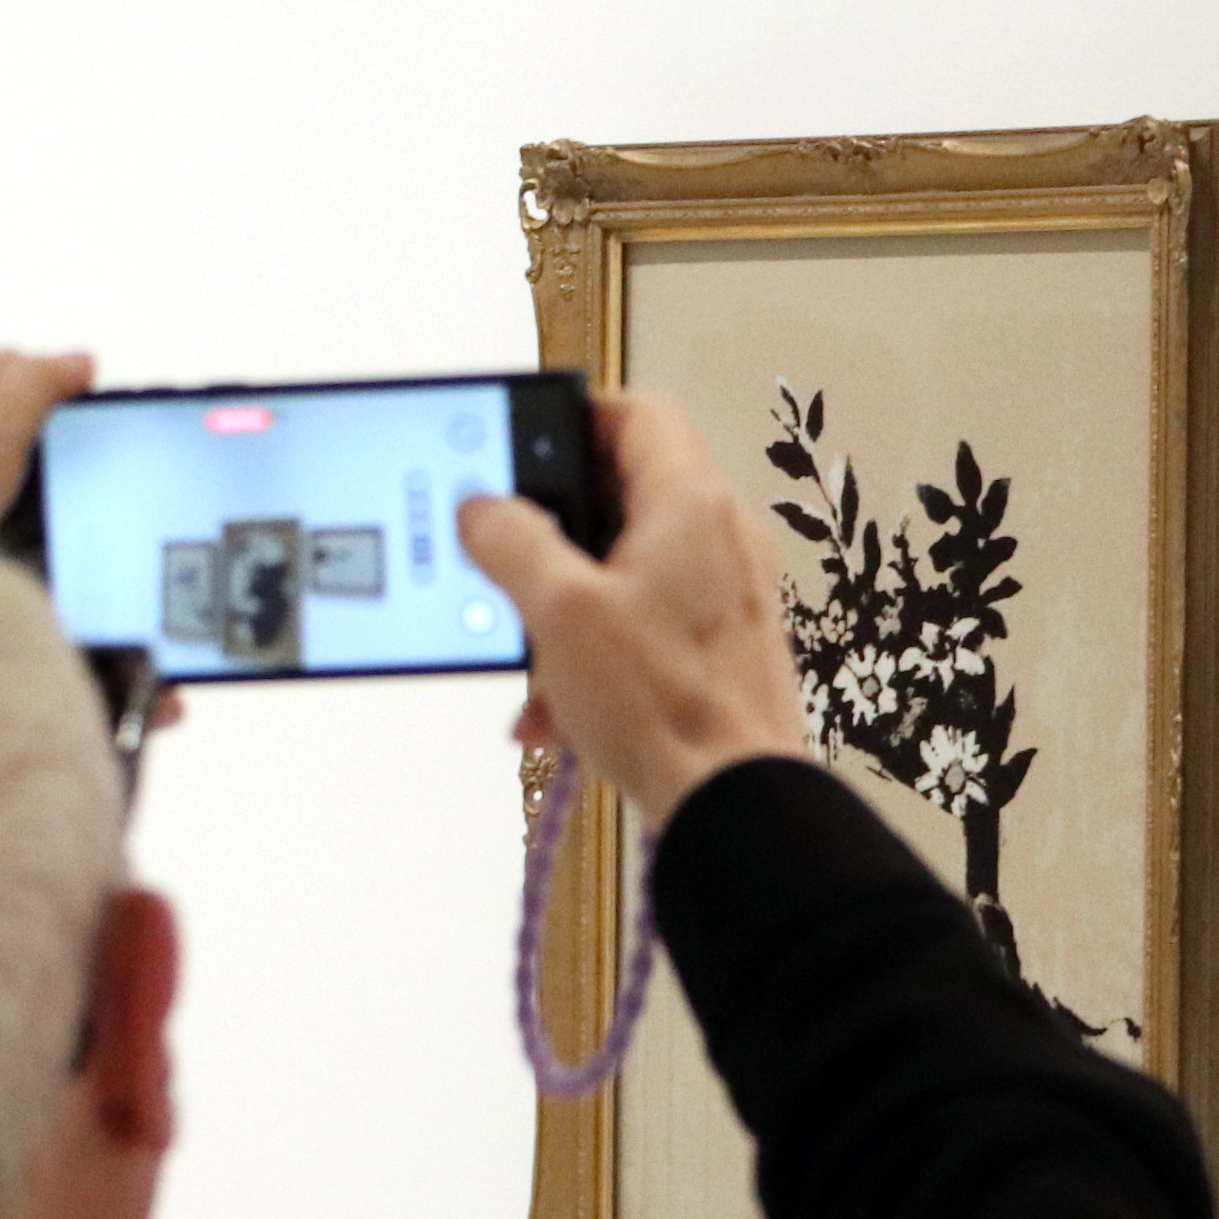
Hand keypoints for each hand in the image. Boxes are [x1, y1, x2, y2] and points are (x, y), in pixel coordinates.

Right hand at [459, 390, 807, 825]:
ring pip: (628, 571)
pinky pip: (646, 628)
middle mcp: (722, 541)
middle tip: (507, 555)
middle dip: (555, 534)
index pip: (637, 414)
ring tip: (526, 655)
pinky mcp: (721, 651)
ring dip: (566, 609)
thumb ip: (513, 543)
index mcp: (693, 506)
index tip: (523, 444)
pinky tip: (556, 710)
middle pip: (625, 496)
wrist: (734, 803)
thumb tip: (484, 507)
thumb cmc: (666, 707)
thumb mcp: (560, 611)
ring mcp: (728, 598)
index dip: (574, 417)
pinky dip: (596, 656)